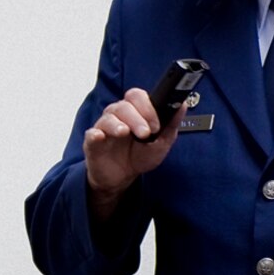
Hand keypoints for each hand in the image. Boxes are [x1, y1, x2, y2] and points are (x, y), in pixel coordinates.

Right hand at [83, 88, 179, 216]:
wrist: (122, 178)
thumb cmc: (139, 156)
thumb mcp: (161, 143)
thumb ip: (171, 124)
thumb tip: (182, 105)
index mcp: (134, 112)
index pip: (137, 97)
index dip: (147, 106)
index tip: (157, 124)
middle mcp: (118, 116)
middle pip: (124, 105)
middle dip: (137, 117)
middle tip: (146, 133)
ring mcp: (104, 128)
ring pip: (109, 117)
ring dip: (119, 124)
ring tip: (126, 134)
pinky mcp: (93, 142)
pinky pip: (91, 133)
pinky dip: (96, 133)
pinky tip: (101, 136)